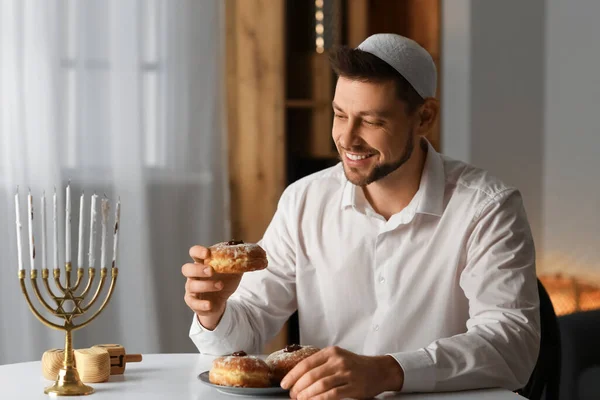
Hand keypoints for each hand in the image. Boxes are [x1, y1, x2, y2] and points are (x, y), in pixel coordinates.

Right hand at [182, 245, 242, 329]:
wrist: (220, 301)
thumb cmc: (224, 281)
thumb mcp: (233, 271)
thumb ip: (238, 262)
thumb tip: (250, 253)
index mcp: (202, 263)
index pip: (194, 252)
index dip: (198, 251)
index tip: (207, 253)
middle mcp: (193, 275)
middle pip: (187, 269)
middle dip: (198, 269)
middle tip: (211, 270)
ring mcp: (191, 288)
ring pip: (191, 285)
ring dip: (207, 285)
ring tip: (220, 285)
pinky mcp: (193, 302)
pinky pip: (193, 303)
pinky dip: (202, 304)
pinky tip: (210, 304)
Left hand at [281, 346, 403, 399]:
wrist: (379, 370)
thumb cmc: (355, 365)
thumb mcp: (338, 358)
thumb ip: (321, 364)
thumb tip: (298, 377)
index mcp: (331, 352)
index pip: (306, 363)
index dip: (293, 375)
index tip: (284, 384)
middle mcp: (338, 360)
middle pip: (311, 375)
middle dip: (298, 387)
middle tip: (293, 395)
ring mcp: (346, 373)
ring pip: (320, 385)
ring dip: (307, 394)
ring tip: (300, 399)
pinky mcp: (353, 386)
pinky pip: (332, 394)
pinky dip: (320, 399)